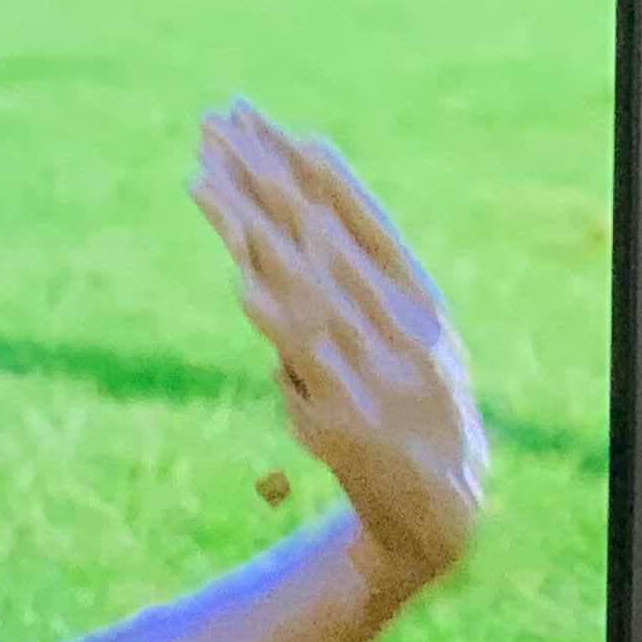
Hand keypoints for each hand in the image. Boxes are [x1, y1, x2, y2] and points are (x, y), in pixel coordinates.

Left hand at [190, 98, 486, 585]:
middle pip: (320, 237)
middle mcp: (403, 326)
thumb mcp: (402, 347)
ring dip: (249, 229)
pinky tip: (240, 280)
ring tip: (202, 180)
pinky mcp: (347, 418)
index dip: (322, 176)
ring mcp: (376, 370)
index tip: (281, 129)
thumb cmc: (413, 419)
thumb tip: (277, 258)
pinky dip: (273, 316)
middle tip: (218, 127)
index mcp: (421, 301)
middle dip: (265, 178)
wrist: (439, 513)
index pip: (365, 222)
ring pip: (302, 283)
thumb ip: (353, 299)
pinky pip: (303, 358)